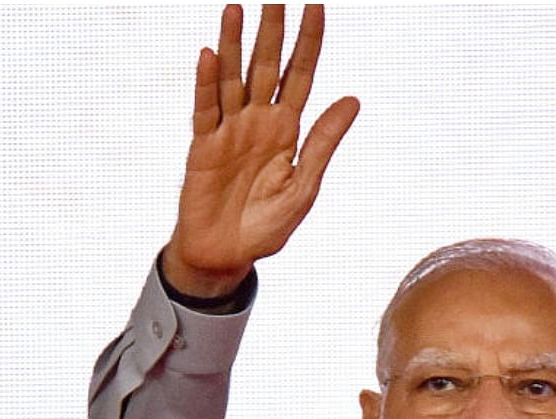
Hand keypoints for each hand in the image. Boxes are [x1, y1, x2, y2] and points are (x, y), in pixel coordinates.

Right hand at [164, 4, 358, 296]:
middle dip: (272, 32)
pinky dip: (206, 83)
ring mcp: (229, 131)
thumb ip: (324, 141)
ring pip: (233, 79)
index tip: (315, 7)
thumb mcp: (305, 185)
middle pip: (266, 68)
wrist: (227, 255)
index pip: (301, 76)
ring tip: (236, 10)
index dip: (308, 43)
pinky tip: (210, 55)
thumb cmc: (267, 225)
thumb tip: (352, 99)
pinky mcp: (203, 147)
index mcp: (288, 131)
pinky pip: (205, 109)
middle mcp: (258, 122)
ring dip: (234, 45)